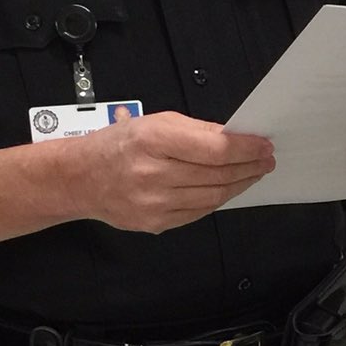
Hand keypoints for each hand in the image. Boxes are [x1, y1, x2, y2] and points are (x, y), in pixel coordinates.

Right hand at [60, 112, 273, 232]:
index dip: (246, 149)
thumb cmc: (116, 146)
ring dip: (238, 185)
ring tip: (252, 173)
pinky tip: (226, 189)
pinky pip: (198, 212)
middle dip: (248, 167)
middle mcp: (152, 173)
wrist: (80, 179)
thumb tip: (234, 137)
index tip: (263, 145)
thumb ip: (196, 130)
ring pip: (213, 197)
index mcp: (153, 140)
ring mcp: (153, 203)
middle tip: (265, 160)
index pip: (215, 149)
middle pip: (217, 174)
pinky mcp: (155, 223)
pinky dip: (217, 200)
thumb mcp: (153, 122)